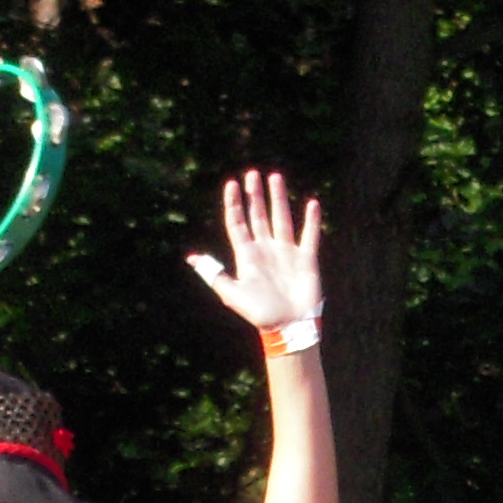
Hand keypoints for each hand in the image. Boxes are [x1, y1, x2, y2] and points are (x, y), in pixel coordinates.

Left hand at [186, 170, 323, 331]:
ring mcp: (286, 253)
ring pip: (281, 218)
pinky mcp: (306, 260)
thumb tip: (190, 258)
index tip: (232, 184)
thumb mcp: (231, 293)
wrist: (288, 328)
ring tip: (275, 177)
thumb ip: (213, 273)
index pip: (238, 223)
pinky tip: (312, 203)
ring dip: (278, 198)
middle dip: (255, 195)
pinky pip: (309, 236)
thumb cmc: (259, 314)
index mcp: (247, 255)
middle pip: (258, 215)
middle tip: (252, 174)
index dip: (234, 203)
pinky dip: (311, 220)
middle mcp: (266, 250)